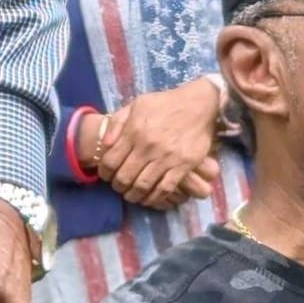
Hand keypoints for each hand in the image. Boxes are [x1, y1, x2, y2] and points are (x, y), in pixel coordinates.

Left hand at [93, 77, 223, 210]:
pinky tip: (150, 198)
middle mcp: (148, 146)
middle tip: (119, 187)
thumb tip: (105, 144)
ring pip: (143, 186)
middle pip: (125, 177)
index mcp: (134, 131)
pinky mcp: (183, 166)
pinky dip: (155, 198)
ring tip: (132, 195)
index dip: (105, 172)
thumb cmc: (165, 104)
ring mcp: (166, 158)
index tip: (106, 175)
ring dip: (134, 195)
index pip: (111, 161)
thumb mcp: (137, 105)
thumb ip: (118, 122)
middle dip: (118, 186)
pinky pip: (165, 188)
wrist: (198, 105)